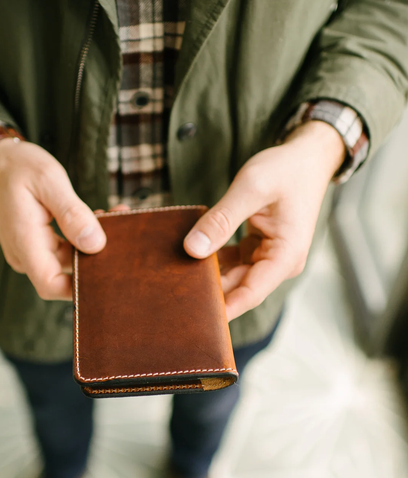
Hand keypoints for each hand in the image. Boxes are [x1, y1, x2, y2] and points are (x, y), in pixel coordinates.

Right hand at [0, 139, 106, 300]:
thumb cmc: (16, 166)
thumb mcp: (48, 181)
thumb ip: (72, 213)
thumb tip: (95, 244)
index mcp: (24, 242)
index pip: (51, 285)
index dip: (79, 289)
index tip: (109, 272)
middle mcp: (26, 254)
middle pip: (65, 275)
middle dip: (96, 260)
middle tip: (123, 234)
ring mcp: (31, 250)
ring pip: (69, 260)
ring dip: (92, 244)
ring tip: (115, 217)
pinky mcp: (38, 243)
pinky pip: (65, 248)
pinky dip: (83, 236)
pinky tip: (101, 217)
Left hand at [183, 121, 345, 320]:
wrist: (306, 158)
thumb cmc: (285, 170)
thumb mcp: (251, 189)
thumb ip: (221, 220)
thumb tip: (192, 250)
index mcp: (286, 256)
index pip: (249, 294)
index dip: (221, 309)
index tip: (192, 318)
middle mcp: (279, 264)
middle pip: (238, 289)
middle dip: (208, 292)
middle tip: (172, 295)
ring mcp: (269, 258)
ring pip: (233, 278)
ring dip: (208, 277)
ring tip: (175, 278)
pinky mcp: (258, 250)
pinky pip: (232, 264)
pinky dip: (213, 261)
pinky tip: (189, 258)